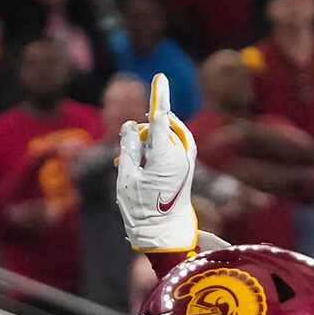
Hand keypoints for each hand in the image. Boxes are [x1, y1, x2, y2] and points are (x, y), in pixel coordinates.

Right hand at [116, 72, 198, 253]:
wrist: (164, 237)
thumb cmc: (141, 210)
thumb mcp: (126, 177)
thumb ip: (128, 147)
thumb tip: (131, 126)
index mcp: (164, 156)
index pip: (161, 118)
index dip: (158, 97)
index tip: (160, 77)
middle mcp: (180, 156)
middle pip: (162, 126)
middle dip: (146, 131)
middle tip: (129, 150)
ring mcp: (187, 162)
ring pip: (168, 136)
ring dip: (151, 141)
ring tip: (133, 163)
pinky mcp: (187, 168)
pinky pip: (174, 146)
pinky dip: (159, 147)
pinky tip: (144, 163)